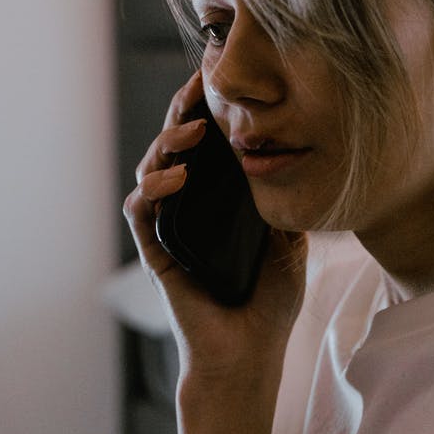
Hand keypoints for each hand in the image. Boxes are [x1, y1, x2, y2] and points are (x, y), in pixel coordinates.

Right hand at [122, 70, 307, 433]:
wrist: (250, 353)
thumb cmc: (270, 301)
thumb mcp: (290, 240)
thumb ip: (284, 200)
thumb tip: (293, 155)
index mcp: (218, 200)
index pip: (205, 146)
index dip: (204, 111)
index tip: (214, 80)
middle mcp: (189, 207)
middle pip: (173, 148)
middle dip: (181, 113)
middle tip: (197, 89)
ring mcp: (169, 228)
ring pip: (151, 171)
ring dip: (166, 145)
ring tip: (191, 132)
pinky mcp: (156, 253)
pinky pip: (141, 212)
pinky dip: (152, 189)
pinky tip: (175, 178)